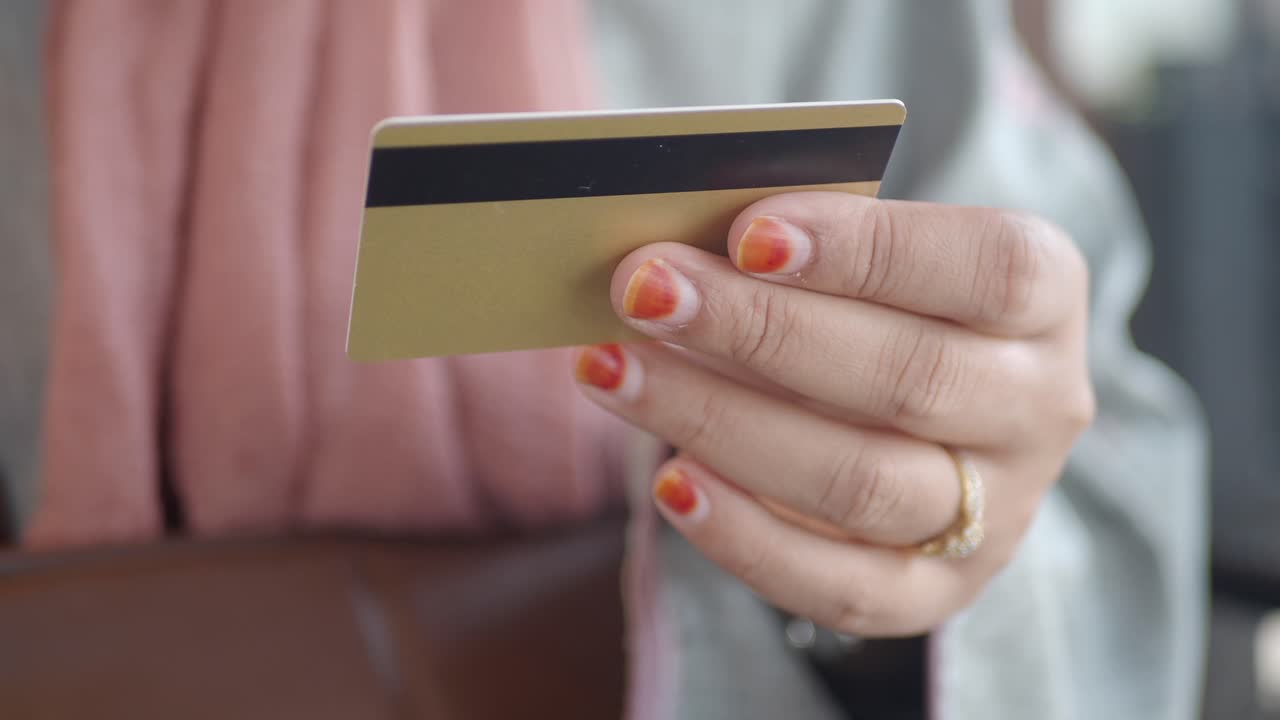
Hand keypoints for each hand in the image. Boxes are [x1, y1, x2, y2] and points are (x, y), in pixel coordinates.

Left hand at [572, 192, 1093, 635]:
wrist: (932, 423)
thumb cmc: (879, 306)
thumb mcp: (870, 259)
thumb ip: (803, 248)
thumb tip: (679, 249)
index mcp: (1046, 298)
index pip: (987, 269)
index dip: (868, 250)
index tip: (748, 232)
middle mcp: (1038, 408)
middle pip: (910, 377)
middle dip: (761, 331)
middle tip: (648, 292)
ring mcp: (997, 512)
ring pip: (863, 483)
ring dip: (723, 423)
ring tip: (619, 371)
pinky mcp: (936, 591)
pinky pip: (840, 587)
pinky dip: (746, 537)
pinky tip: (671, 483)